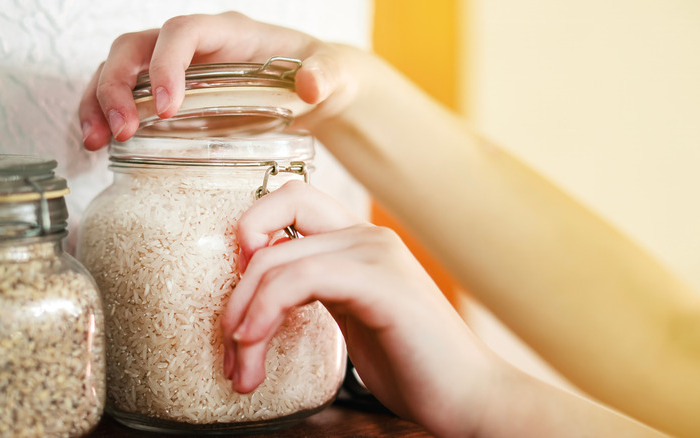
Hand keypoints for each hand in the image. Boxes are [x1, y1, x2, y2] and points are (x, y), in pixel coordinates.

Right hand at [78, 11, 360, 149]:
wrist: (312, 87)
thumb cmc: (318, 74)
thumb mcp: (331, 73)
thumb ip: (324, 75)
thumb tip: (309, 86)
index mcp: (227, 33)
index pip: (182, 32)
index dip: (165, 64)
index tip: (166, 109)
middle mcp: (192, 45)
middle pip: (134, 47)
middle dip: (117, 86)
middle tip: (121, 132)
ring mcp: (174, 68)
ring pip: (117, 70)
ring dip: (98, 103)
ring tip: (96, 143)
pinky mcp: (166, 93)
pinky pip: (122, 96)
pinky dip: (104, 117)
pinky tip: (101, 147)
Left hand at [220, 180, 496, 436]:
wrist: (470, 398)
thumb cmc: (410, 365)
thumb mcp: (351, 316)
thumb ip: (316, 292)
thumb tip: (256, 299)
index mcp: (359, 241)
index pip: (289, 198)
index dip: (251, 230)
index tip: (241, 291)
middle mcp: (366, 236)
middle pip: (271, 221)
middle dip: (236, 288)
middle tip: (229, 346)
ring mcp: (375, 255)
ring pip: (275, 260)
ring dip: (242, 318)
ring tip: (241, 368)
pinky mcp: (379, 283)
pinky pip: (299, 281)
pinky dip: (264, 313)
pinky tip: (256, 347)